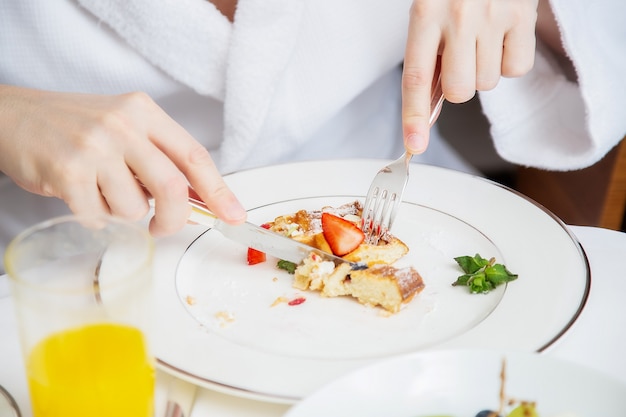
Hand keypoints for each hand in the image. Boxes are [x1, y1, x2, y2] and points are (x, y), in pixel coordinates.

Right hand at [0, 85, 246, 235]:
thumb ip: (160, 158)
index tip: (234, 216)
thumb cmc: (75, 126)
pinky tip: (80, 196)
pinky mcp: (68, 171)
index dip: (220, 191)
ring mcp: (95, 147)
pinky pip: (99, 217)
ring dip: (122, 213)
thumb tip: (199, 199)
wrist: (13, 116)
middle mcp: (123, 125)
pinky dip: (95, 217)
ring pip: (134, 209)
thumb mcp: (125, 127)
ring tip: (101, 191)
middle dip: (174, 219)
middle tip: (163, 227)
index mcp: (145, 112)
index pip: (195, 156)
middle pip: (173, 188)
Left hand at [402, 0, 537, 153]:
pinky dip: (509, 62)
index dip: (413, 116)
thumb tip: (429, 106)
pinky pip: (516, 69)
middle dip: (459, 85)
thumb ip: (428, 54)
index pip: (416, 78)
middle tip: (461, 59)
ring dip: (483, 70)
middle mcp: (458, 17)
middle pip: (460, 91)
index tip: (414, 145)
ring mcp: (494, 17)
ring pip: (487, 83)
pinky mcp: (523, 17)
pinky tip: (502, 38)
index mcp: (424, 13)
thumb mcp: (429, 10)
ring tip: (482, 39)